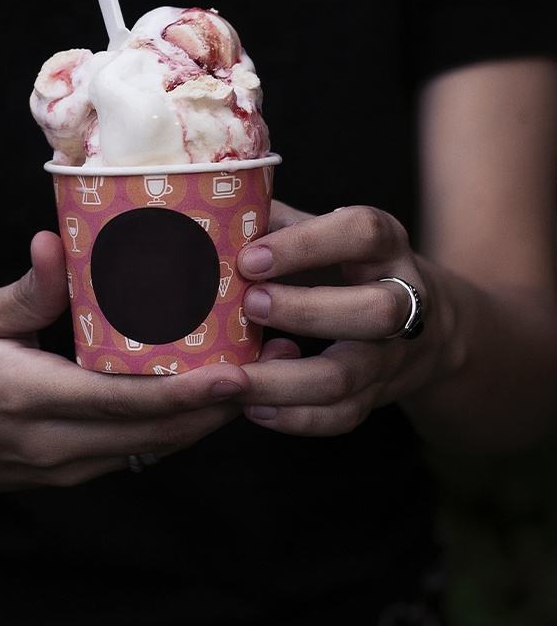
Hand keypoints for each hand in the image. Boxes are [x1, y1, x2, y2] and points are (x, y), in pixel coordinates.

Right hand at [0, 232, 248, 491]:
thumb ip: (22, 292)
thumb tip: (53, 243)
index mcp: (27, 399)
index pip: (124, 403)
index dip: (187, 392)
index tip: (239, 374)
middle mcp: (52, 445)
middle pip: (153, 434)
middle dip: (216, 407)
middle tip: (269, 367)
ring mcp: (60, 466)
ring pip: (149, 449)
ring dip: (202, 419)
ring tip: (249, 377)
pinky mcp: (62, 471)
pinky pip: (131, 453)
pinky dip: (169, 427)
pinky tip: (195, 397)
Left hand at [236, 202, 447, 435]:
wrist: (423, 323)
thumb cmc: (344, 264)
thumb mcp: (323, 231)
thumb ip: (277, 222)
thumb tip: (211, 217)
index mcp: (384, 245)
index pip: (362, 233)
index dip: (308, 244)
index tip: (250, 258)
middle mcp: (403, 298)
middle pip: (376, 311)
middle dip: (306, 311)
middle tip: (248, 306)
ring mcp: (394, 353)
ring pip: (348, 374)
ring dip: (285, 380)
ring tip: (233, 376)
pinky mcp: (378, 394)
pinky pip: (342, 416)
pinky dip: (295, 418)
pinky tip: (252, 407)